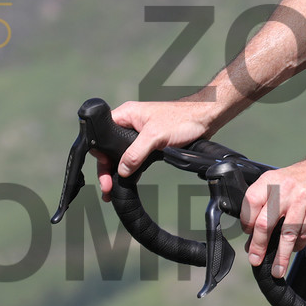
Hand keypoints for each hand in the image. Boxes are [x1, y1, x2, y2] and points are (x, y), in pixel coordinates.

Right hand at [95, 99, 215, 198]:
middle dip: (106, 169)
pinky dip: (129, 169)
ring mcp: (139, 133)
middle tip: (108, 188)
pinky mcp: (150, 141)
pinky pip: (134, 156)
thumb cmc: (182, 119)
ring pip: (121, 154)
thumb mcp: (155, 136)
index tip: (104, 174)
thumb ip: (135, 153)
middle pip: (109, 148)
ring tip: (112, 191)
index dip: (100, 156)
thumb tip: (121, 170)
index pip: (102, 136)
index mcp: (126, 115)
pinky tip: (127, 182)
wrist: (205, 118)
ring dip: (117, 171)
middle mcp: (130, 123)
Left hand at [242, 155, 305, 276]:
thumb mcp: (278, 180)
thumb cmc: (301, 178)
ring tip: (277, 269)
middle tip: (255, 259)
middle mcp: (284, 190)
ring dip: (281, 256)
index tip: (248, 233)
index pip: (250, 202)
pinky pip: (304, 233)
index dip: (246, 221)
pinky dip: (298, 245)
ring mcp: (301, 200)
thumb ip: (265, 201)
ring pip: (286, 234)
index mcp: (270, 181)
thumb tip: (252, 232)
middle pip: (265, 223)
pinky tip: (295, 248)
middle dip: (258, 246)